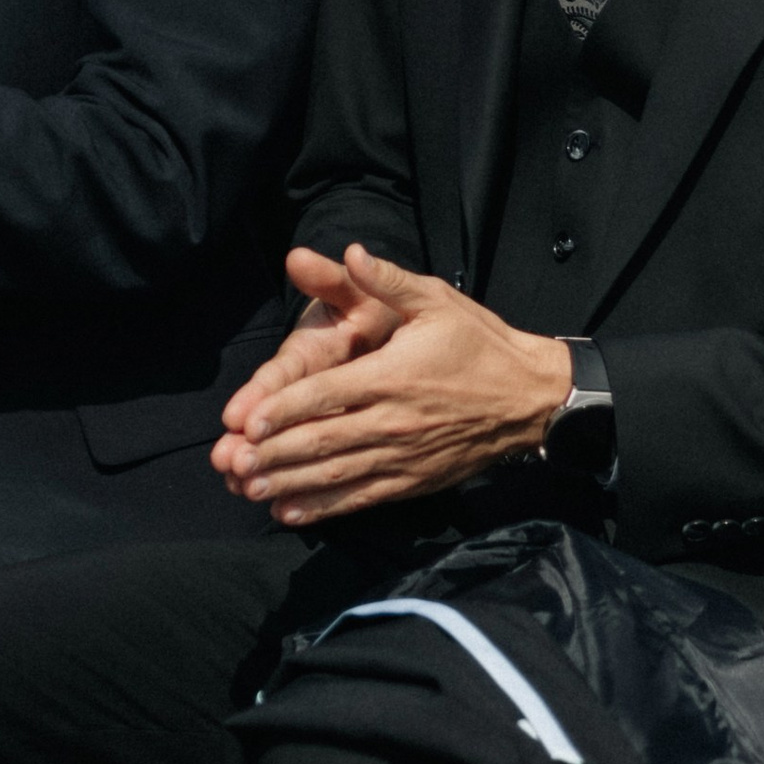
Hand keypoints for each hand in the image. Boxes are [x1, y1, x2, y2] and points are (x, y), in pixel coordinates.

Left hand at [211, 241, 571, 528]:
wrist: (531, 398)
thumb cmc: (480, 344)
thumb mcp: (437, 300)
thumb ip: (388, 280)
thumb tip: (350, 252)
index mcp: (391, 375)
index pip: (326, 395)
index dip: (283, 410)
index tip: (247, 421)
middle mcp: (392, 421)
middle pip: (322, 441)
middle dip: (273, 453)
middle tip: (232, 462)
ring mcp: (402, 456)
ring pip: (337, 474)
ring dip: (290, 483)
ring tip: (248, 489)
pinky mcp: (413, 480)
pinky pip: (362, 498)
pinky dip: (324, 508)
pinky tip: (290, 512)